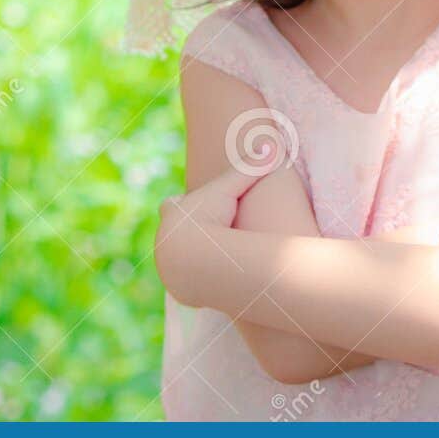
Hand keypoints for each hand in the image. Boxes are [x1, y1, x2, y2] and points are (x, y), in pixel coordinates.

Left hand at [155, 162, 271, 305]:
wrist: (197, 264)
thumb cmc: (213, 221)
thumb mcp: (233, 190)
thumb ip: (251, 168)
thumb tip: (274, 145)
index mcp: (173, 216)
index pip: (172, 207)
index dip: (182, 206)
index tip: (194, 207)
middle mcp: (164, 243)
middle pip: (170, 235)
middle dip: (184, 235)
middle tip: (203, 235)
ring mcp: (169, 270)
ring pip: (176, 262)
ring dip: (190, 260)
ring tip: (207, 259)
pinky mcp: (180, 292)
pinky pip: (185, 285)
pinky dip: (196, 282)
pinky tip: (211, 280)